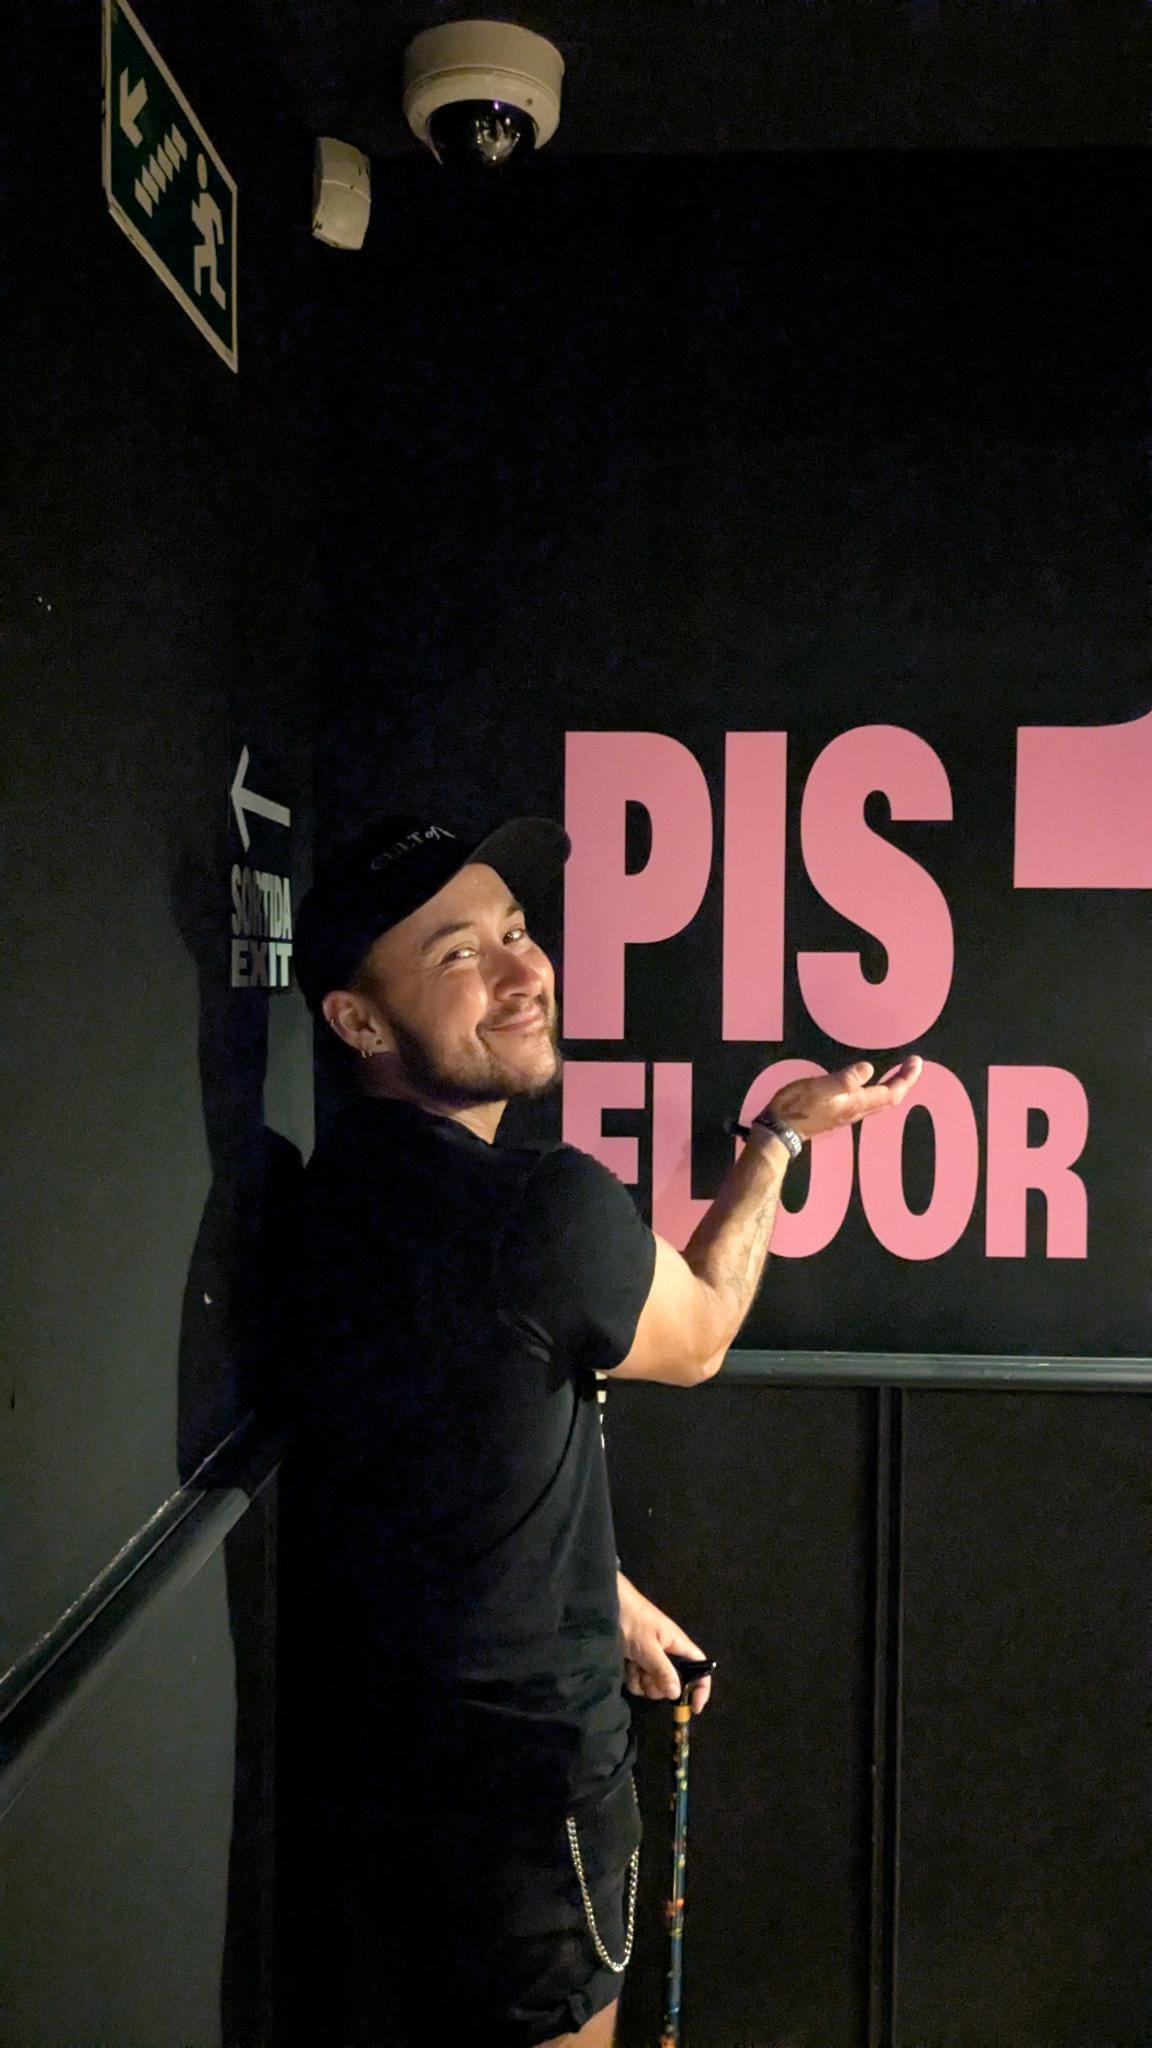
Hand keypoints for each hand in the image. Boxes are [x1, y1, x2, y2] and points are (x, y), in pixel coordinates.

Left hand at [617, 1571, 711, 1713]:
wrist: (606, 1607)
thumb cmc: (632, 1621)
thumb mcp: (648, 1647)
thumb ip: (663, 1670)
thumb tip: (676, 1694)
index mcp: (677, 1645)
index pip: (699, 1668)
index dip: (701, 1687)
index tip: (694, 1708)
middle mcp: (667, 1652)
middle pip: (673, 1681)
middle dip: (660, 1686)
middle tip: (648, 1678)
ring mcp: (650, 1657)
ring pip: (653, 1683)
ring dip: (643, 1682)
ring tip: (633, 1668)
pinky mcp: (635, 1660)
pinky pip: (638, 1679)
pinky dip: (632, 1677)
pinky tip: (625, 1667)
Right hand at [769, 1055, 922, 1142]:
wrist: (780, 1131)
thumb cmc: (797, 1107)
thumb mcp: (818, 1088)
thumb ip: (844, 1080)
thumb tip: (869, 1068)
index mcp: (856, 1103)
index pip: (890, 1092)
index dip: (906, 1078)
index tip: (916, 1061)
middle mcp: (857, 1111)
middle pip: (890, 1099)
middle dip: (904, 1081)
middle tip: (913, 1063)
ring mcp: (848, 1113)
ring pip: (880, 1102)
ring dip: (893, 1086)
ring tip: (900, 1072)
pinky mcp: (839, 1112)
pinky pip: (869, 1101)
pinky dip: (879, 1089)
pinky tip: (873, 1084)